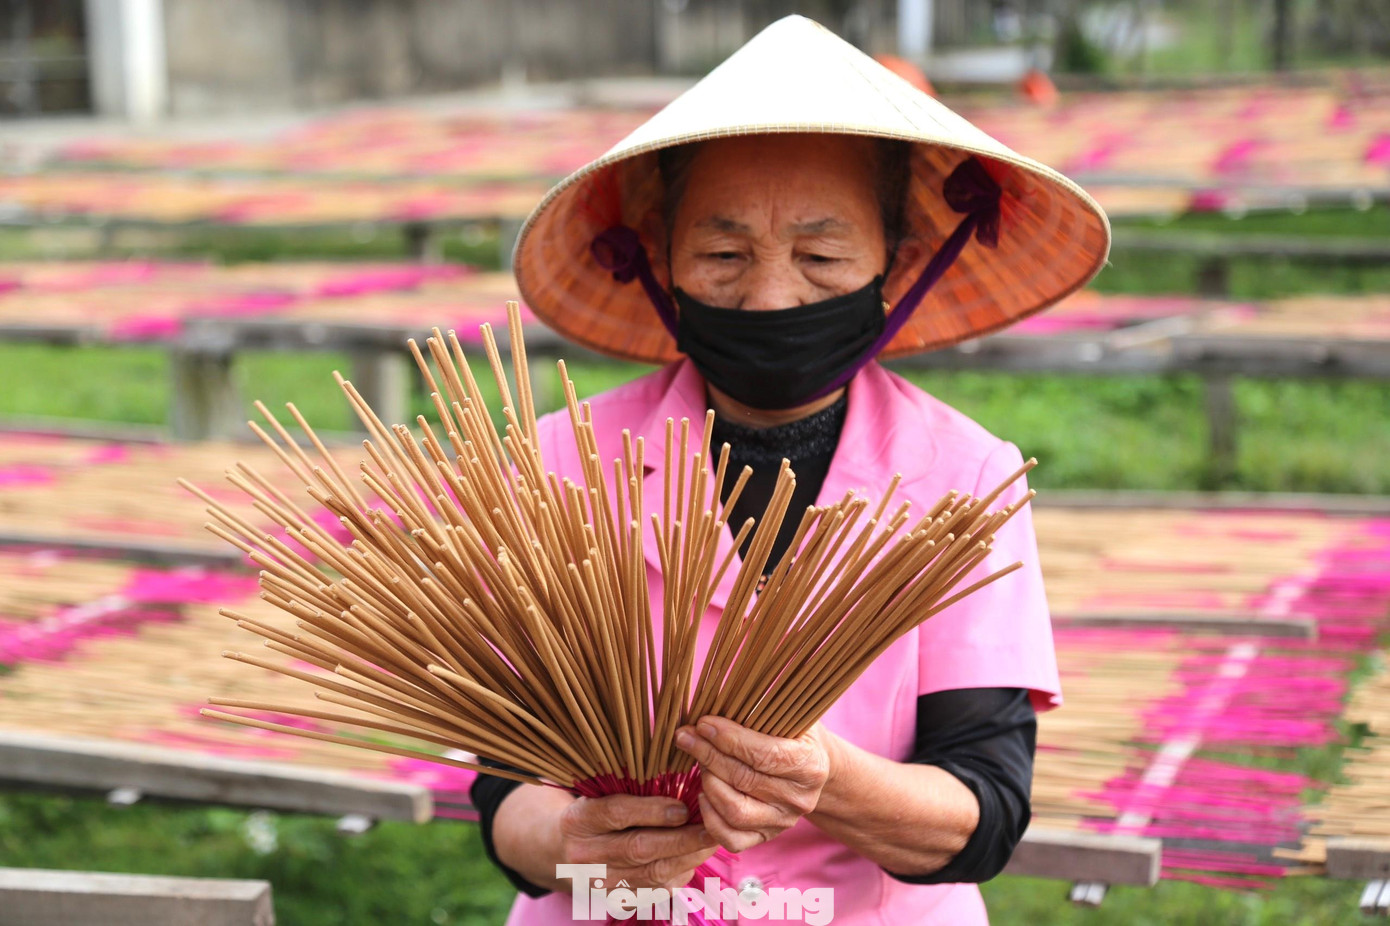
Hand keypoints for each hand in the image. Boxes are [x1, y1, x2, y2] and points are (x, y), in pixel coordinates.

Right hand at [557, 794, 717, 889]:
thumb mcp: (601, 792)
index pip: (615, 813)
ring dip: (688, 857)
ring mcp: (601, 882)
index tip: (683, 808)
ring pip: (653, 873)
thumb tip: (681, 781)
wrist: (567, 852)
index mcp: (578, 820)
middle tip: (711, 828)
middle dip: (681, 839)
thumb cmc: (595, 811)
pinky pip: (657, 889)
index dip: (651, 811)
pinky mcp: (618, 899)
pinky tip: (696, 856)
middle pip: (638, 849)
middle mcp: (585, 855)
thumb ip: (633, 786)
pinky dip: (682, 872)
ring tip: (711, 840)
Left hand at [675, 716, 832, 852]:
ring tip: (698, 760)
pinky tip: (703, 792)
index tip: (703, 722)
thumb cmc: (794, 733)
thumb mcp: (789, 714)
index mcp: (810, 765)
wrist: (814, 769)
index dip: (729, 739)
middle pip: (743, 779)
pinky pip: (730, 838)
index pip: (764, 754)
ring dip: (708, 782)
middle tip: (685, 736)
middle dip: (708, 754)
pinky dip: (709, 816)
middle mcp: (800, 798)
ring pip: (734, 811)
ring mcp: (782, 822)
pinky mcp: (765, 837)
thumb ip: (761, 707)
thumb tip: (717, 698)